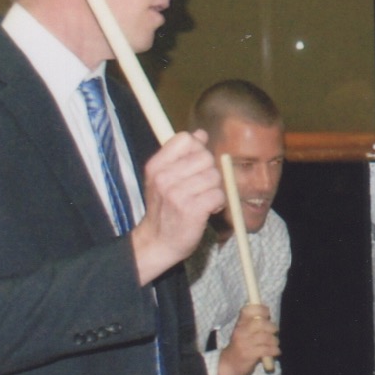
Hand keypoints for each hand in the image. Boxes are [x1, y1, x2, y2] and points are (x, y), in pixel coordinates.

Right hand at [130, 129, 220, 283]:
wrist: (158, 241)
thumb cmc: (165, 208)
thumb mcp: (164, 178)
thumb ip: (182, 155)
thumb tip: (200, 133)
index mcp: (156, 166)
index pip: (186, 139)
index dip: (198, 149)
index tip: (195, 165)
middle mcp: (164, 178)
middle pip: (205, 157)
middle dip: (210, 172)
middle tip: (201, 187)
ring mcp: (177, 194)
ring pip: (215, 176)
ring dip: (215, 189)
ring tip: (203, 200)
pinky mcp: (192, 210)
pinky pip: (219, 194)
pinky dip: (219, 203)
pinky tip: (208, 210)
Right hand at [218, 303, 278, 374]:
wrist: (228, 364)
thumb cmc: (240, 346)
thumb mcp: (243, 332)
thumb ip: (253, 324)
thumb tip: (268, 316)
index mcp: (239, 324)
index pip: (248, 310)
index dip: (260, 309)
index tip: (267, 313)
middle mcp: (241, 332)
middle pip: (260, 323)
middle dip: (271, 327)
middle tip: (274, 331)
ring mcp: (245, 343)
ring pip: (266, 337)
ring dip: (274, 340)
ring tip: (274, 343)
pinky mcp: (249, 354)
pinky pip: (267, 349)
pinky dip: (275, 350)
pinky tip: (275, 351)